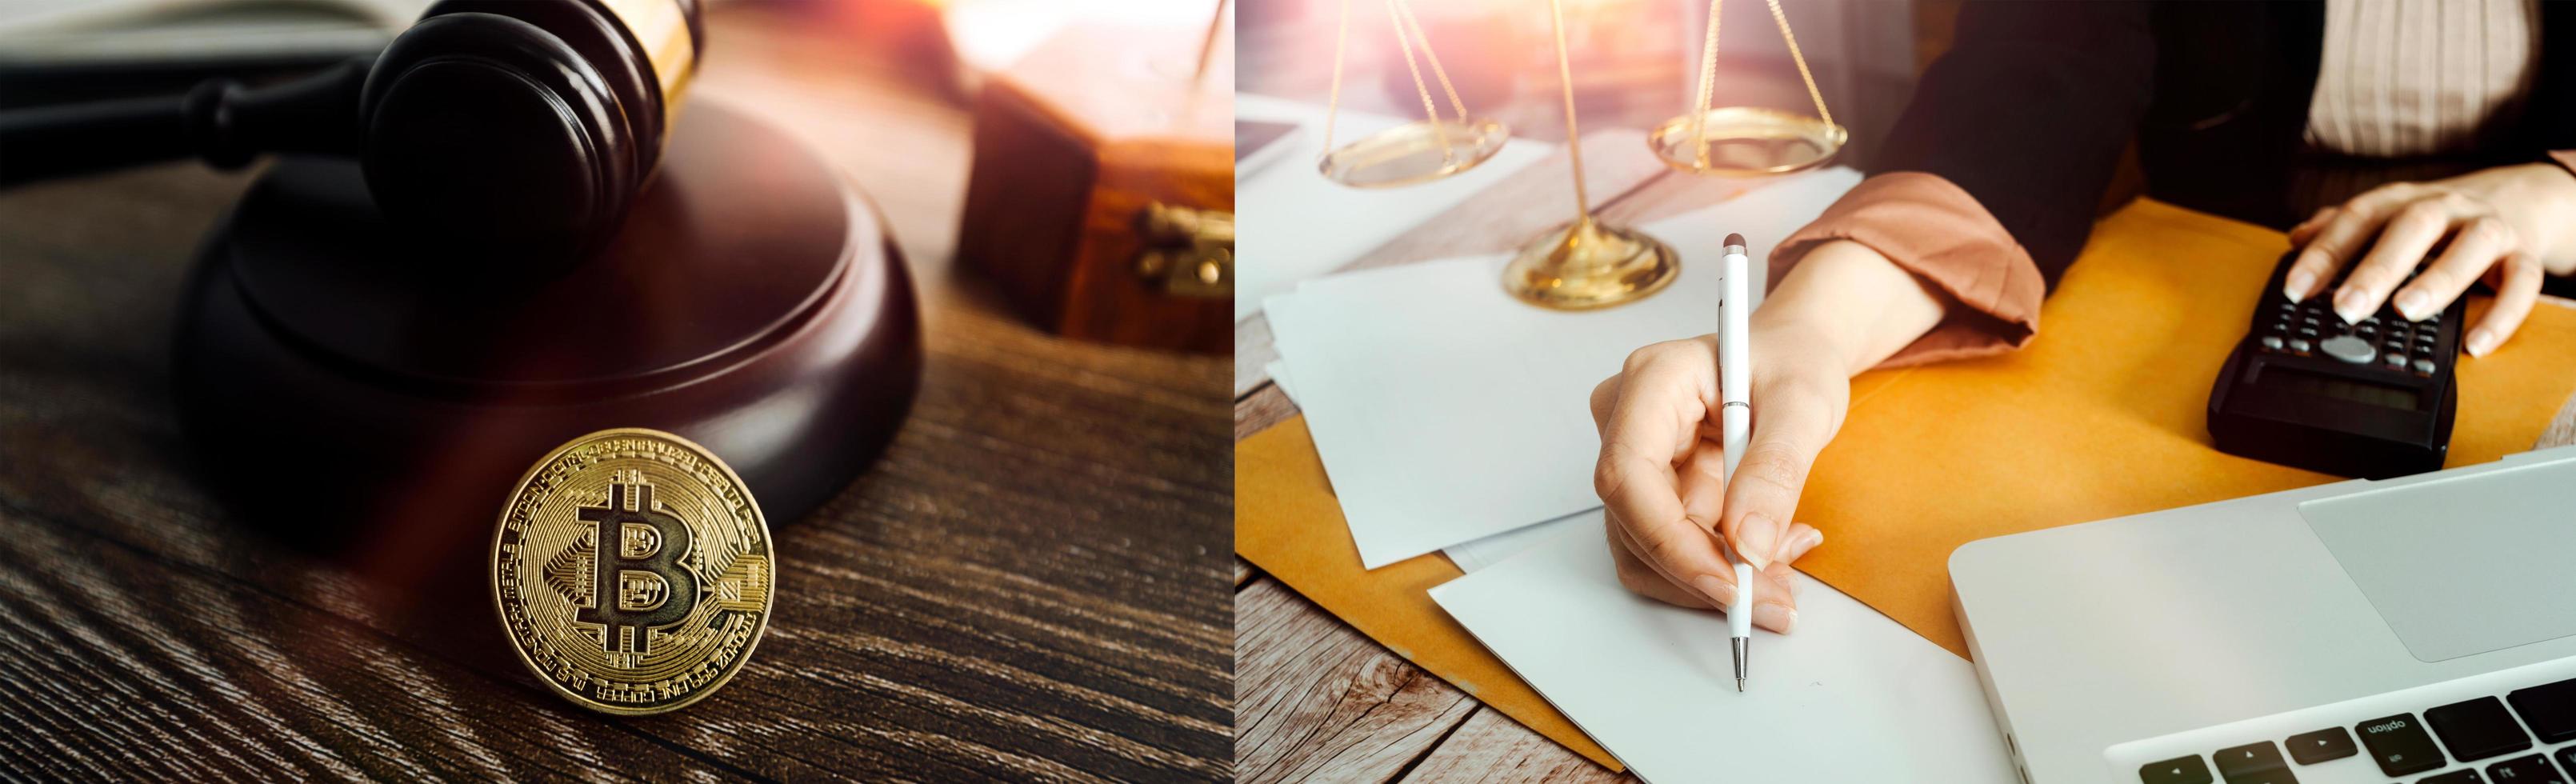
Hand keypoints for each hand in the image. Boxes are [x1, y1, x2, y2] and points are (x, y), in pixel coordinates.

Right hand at [1589, 327, 1837, 631]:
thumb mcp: (1804, 405)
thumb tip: (1748, 544)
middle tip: (1776, 596)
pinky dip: (1721, 566)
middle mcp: (1628, 420)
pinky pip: (1671, 549)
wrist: (1793, 359)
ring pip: (1648, 549)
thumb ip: (1775, 470)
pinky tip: (1771, 547)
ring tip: (1786, 557)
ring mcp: (1636, 459)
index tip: (1728, 582)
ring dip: (1716, 575)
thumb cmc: (1793, 361)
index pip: (1627, 473)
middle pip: (1635, 521)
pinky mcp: (1654, 491)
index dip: (1669, 539)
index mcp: (1652, 380)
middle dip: (1705, 571)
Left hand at [2283, 163, 2575, 355]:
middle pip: (2413, 226)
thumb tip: (2296, 239)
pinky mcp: (2525, 255)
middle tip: (2346, 307)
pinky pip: (2523, 283)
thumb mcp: (2389, 217)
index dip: (2325, 253)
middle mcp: (2447, 207)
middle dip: (2377, 267)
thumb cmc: (2439, 220)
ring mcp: (2490, 228)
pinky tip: (2473, 344)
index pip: (2359, 217)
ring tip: (2406, 312)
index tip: (2296, 289)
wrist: (2517, 200)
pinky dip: (2502, 315)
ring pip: (2471, 246)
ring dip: (2438, 280)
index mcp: (2404, 200)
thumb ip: (2343, 230)